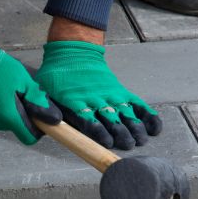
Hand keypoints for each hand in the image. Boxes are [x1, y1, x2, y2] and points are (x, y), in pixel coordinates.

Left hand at [34, 41, 161, 149]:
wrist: (73, 53)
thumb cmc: (56, 77)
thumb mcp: (42, 90)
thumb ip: (43, 106)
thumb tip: (47, 124)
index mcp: (75, 101)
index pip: (88, 119)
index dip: (99, 131)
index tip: (107, 142)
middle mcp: (95, 100)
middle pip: (111, 119)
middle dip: (121, 133)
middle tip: (128, 145)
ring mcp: (110, 95)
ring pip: (126, 113)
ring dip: (135, 128)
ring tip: (141, 140)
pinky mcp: (120, 92)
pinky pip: (137, 104)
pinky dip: (148, 116)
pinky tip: (155, 129)